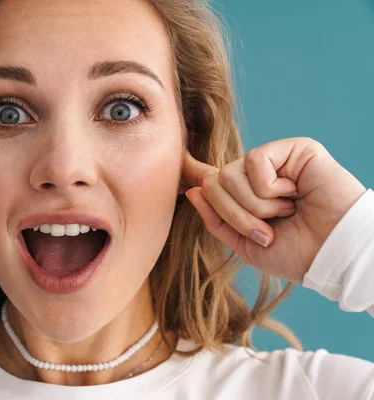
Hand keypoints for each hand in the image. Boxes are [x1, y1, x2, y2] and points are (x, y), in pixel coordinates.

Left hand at [181, 137, 366, 282]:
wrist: (333, 254)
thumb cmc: (296, 252)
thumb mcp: (246, 244)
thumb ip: (217, 219)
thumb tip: (194, 189)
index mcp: (245, 197)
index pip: (211, 179)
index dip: (192, 171)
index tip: (177, 167)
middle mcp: (255, 176)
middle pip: (213, 183)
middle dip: (234, 215)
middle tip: (265, 231)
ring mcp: (273, 161)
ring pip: (230, 175)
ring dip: (255, 206)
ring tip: (284, 213)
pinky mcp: (292, 149)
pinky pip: (255, 162)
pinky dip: (270, 188)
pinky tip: (294, 194)